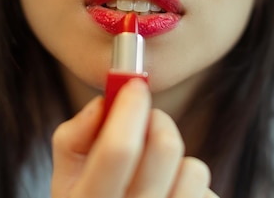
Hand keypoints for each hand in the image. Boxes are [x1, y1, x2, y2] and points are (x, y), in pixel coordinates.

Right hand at [51, 79, 217, 197]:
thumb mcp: (66, 180)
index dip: (129, 108)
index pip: (118, 150)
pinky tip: (170, 196)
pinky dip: (191, 187)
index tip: (134, 87)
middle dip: (157, 121)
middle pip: (165, 148)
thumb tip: (103, 103)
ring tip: (158, 172)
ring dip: (178, 160)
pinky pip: (208, 193)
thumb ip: (73, 138)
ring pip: (194, 169)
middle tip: (147, 122)